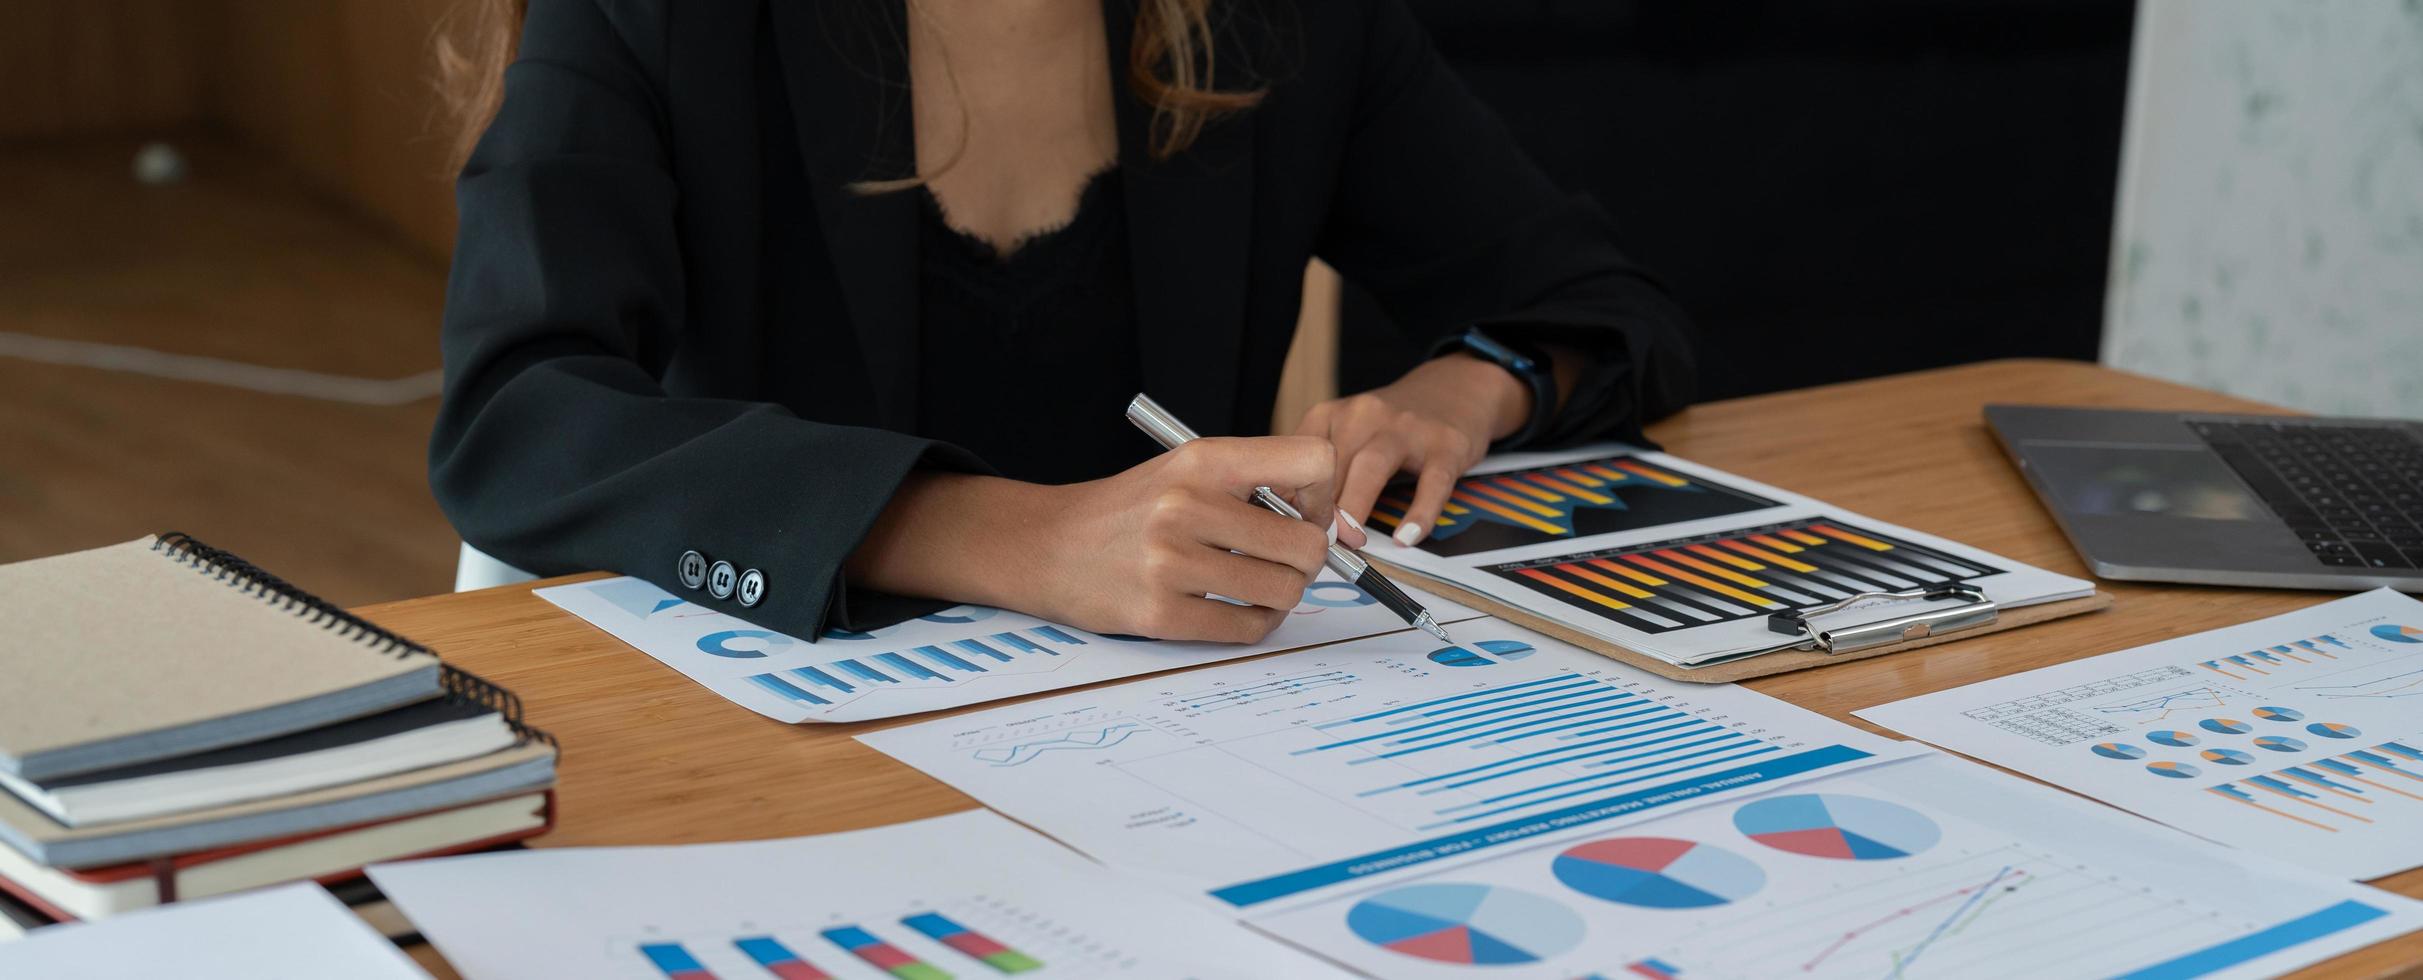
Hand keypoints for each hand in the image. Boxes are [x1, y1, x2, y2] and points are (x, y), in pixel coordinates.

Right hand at [1026, 436, 1363, 641]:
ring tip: (1259, 584)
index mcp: (1201, 460)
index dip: (1324, 495)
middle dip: (1308, 559)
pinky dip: (1257, 622)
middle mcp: (1186, 506)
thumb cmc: (1128, 510)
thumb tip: (1326, 520)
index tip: (1307, 513)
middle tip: (1285, 560)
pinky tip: (1239, 608)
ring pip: (1283, 590)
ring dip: (1284, 594)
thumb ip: (1251, 483)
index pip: (1311, 462)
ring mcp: (1170, 563)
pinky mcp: (1160, 614)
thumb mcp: (1184, 470)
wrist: (1046, 546)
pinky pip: (1246, 628)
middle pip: (1305, 542)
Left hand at [1297, 354, 1530, 546]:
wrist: (1454, 389)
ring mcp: (1407, 428)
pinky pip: (1432, 482)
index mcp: (1332, 414)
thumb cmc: (1389, 426)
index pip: (1300, 456)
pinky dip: (1420, 512)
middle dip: (1319, 508)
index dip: (1289, 494)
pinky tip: (1406, 538)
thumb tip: (1288, 520)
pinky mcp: (1446, 445)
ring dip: (1354, 507)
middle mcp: (1365, 415)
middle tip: (1313, 546)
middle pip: (1332, 463)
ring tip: (1349, 542)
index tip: (1286, 528)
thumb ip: (1319, 471)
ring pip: (1372, 466)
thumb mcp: (1346, 434)